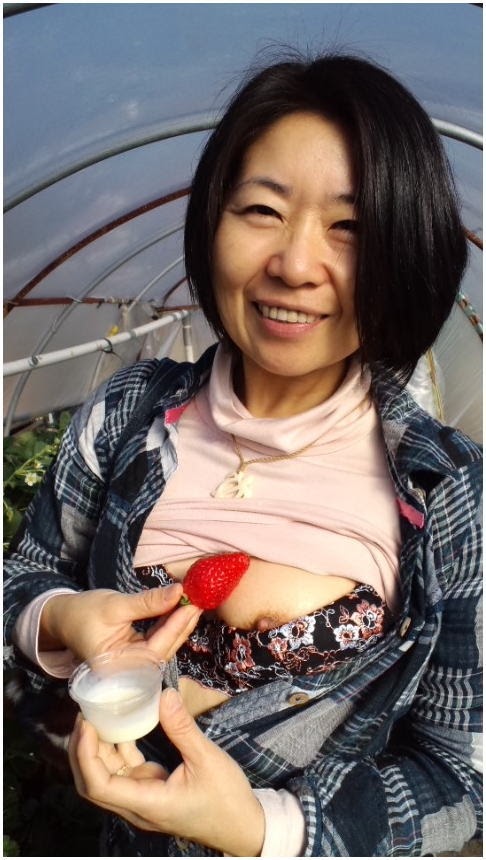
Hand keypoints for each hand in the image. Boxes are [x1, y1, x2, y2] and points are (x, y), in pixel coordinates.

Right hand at [40, 584, 200, 663]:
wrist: (62, 617)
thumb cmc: (83, 613)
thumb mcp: (116, 605)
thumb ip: (148, 602)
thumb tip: (178, 592)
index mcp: (118, 667)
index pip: (156, 648)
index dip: (176, 626)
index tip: (193, 605)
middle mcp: (128, 672)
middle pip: (163, 650)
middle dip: (182, 625)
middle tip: (199, 602)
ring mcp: (133, 665)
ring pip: (163, 646)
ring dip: (179, 625)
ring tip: (194, 604)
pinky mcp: (136, 654)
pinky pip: (157, 642)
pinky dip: (169, 626)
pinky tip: (181, 611)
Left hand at [68, 688, 264, 856]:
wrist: (242, 826)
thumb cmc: (226, 799)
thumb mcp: (207, 759)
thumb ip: (182, 728)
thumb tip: (164, 694)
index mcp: (147, 803)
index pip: (99, 786)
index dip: (85, 755)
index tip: (86, 723)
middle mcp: (138, 806)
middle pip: (92, 784)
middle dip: (82, 750)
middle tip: (84, 715)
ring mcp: (143, 799)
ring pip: (106, 776)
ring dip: (97, 749)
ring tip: (97, 714)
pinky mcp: (151, 791)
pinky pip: (125, 771)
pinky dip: (118, 749)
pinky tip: (121, 725)